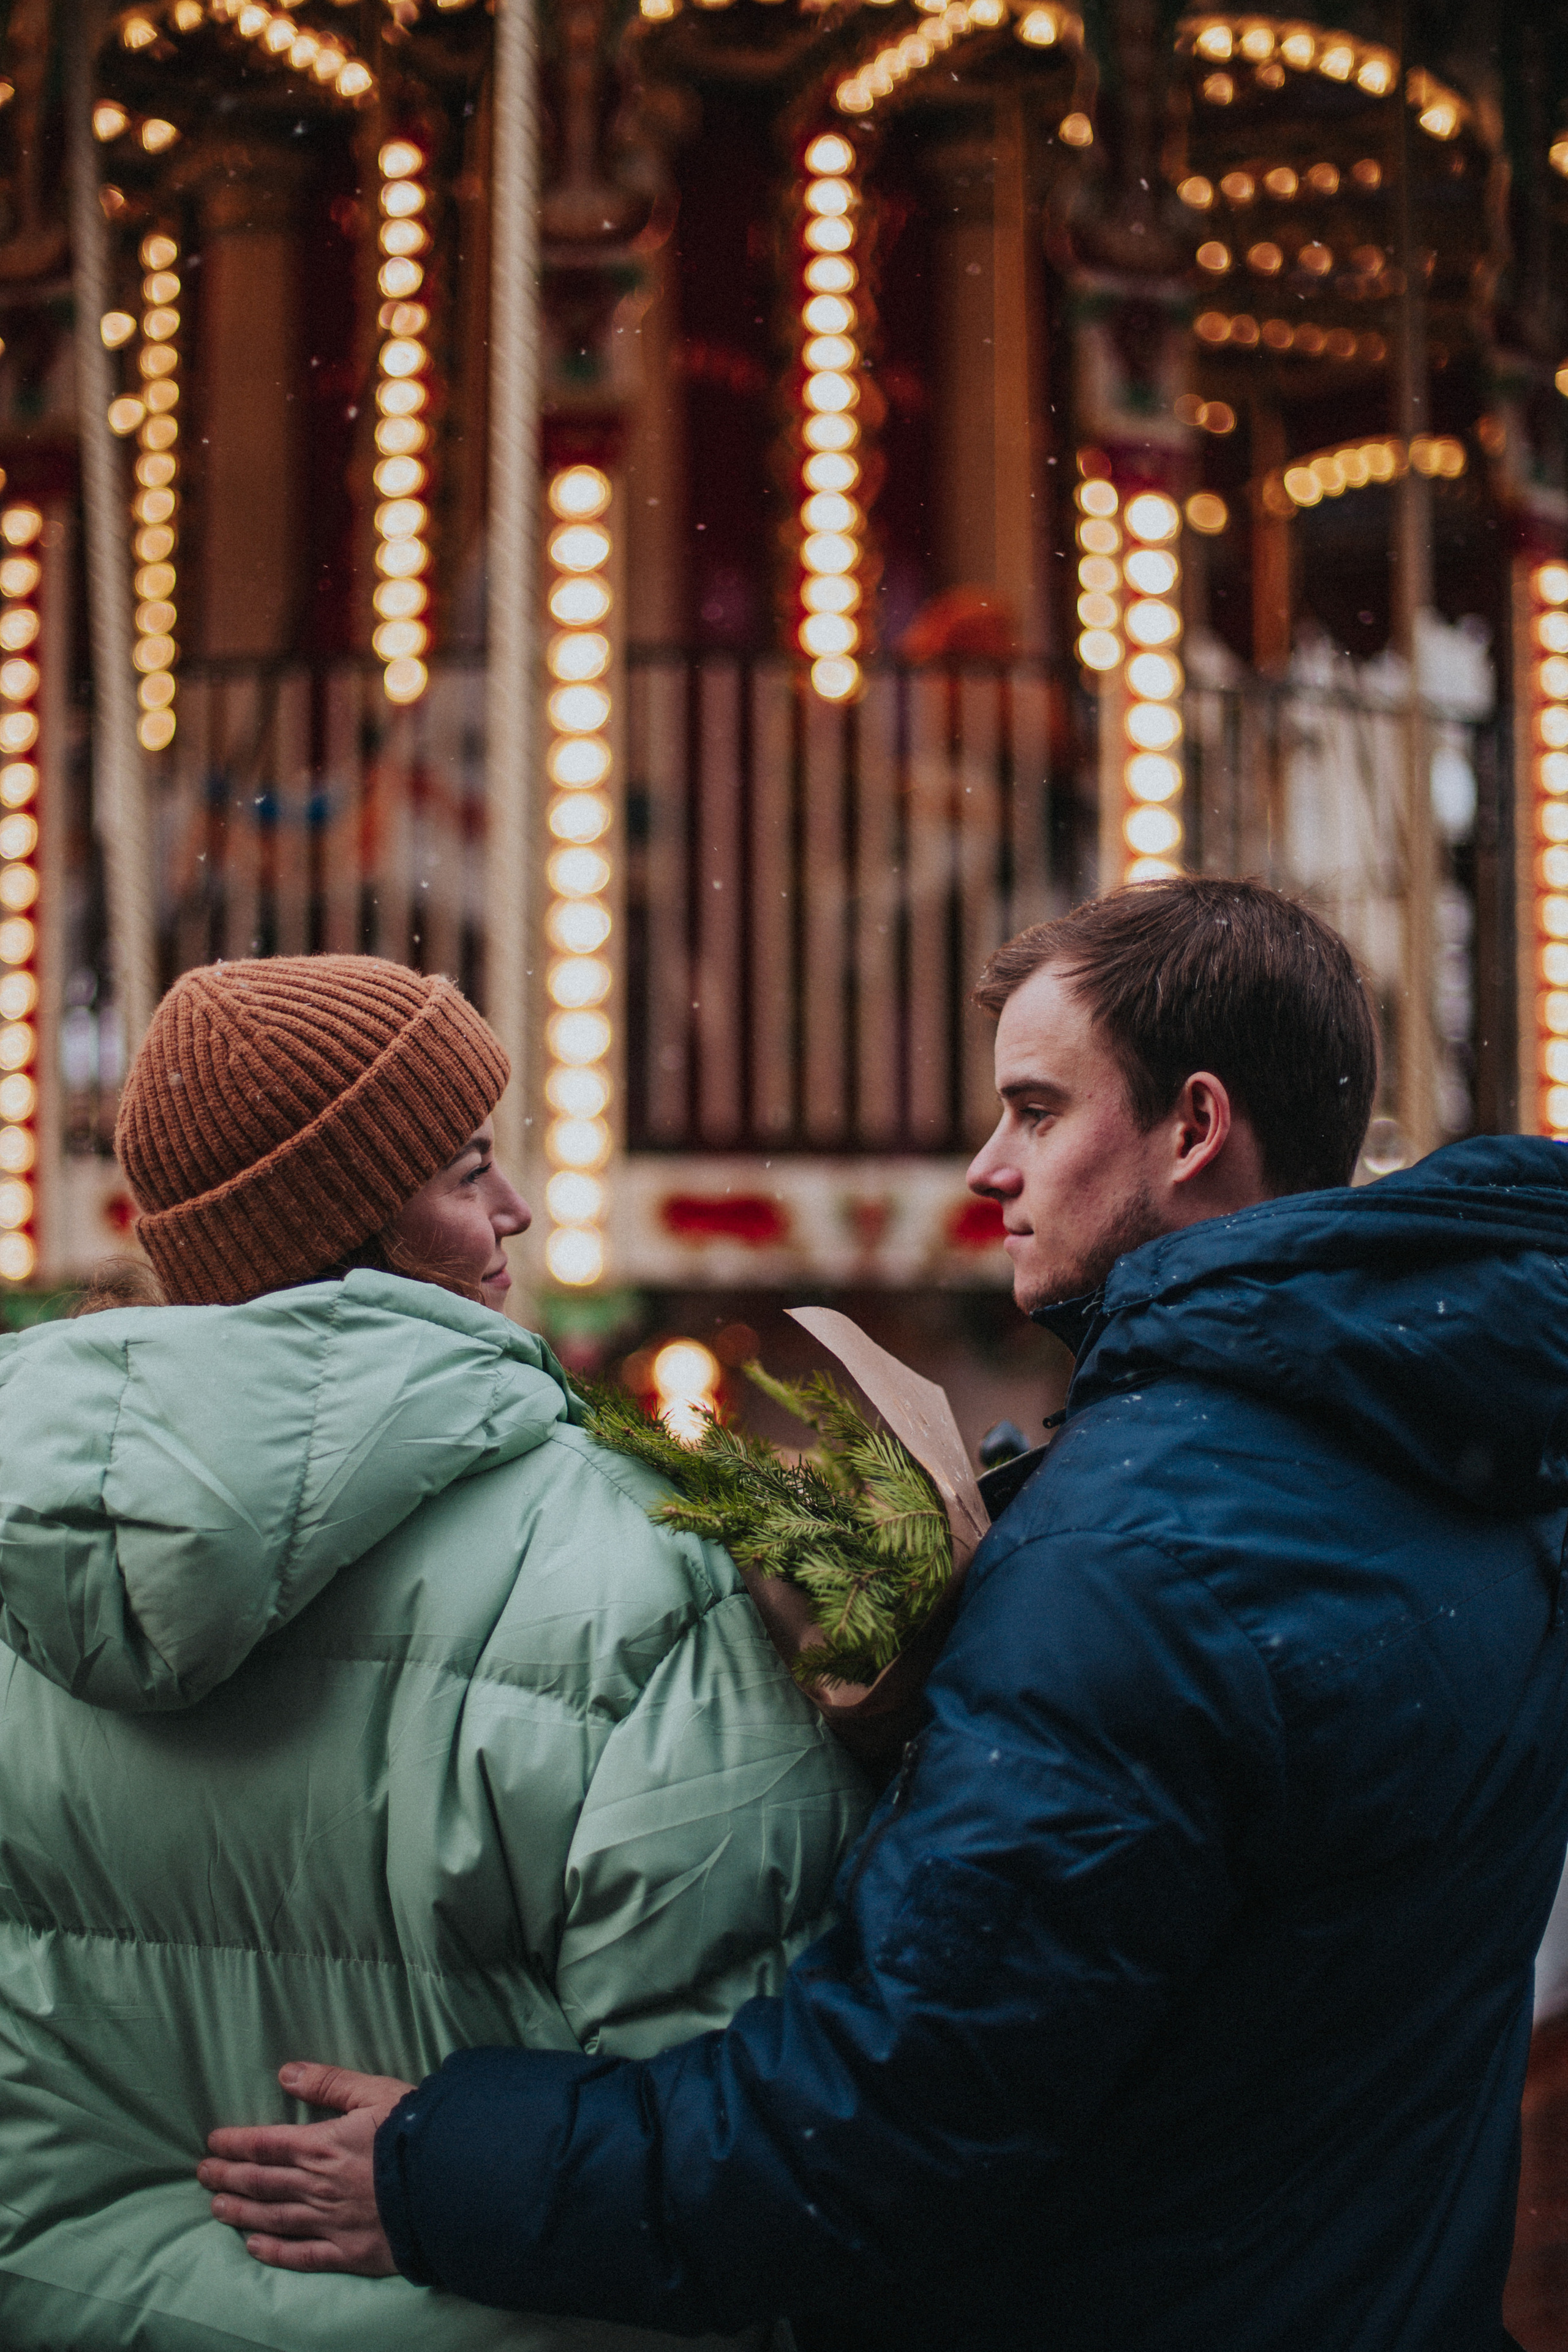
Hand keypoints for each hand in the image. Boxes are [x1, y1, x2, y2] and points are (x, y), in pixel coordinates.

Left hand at [199, 2062, 414, 2275]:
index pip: (265, 2144)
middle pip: (261, 2182)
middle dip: (228, 2177)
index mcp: (322, 2146)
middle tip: (202, 2174)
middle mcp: (317, 2187)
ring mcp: (330, 2223)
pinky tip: (255, 2247)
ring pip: (273, 2218)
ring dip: (242, 2212)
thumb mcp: (376, 2092)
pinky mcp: (349, 2252)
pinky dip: (275, 2252)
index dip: (235, 2144)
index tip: (212, 2143)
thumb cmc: (416, 2131)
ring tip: (216, 2208)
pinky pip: (302, 2255)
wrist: (452, 2182)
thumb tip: (285, 2072)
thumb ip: (330, 2083)